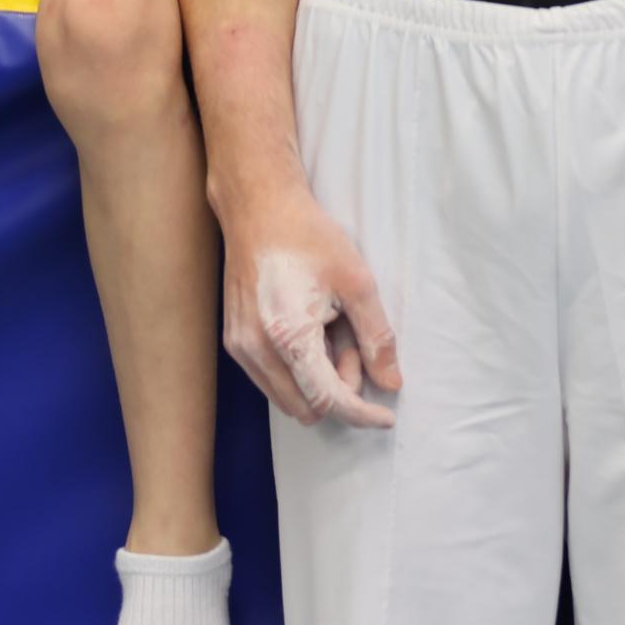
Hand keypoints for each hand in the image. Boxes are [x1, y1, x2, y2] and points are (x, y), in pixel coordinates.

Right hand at [218, 181, 399, 428]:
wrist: (258, 207)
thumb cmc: (308, 237)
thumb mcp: (357, 282)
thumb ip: (376, 337)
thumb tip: (390, 383)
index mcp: (288, 335)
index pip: (328, 400)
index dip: (361, 414)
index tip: (386, 416)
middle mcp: (256, 349)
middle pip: (307, 407)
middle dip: (339, 391)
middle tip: (354, 348)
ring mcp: (240, 348)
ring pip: (287, 398)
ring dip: (317, 383)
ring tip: (331, 335)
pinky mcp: (234, 342)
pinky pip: (271, 380)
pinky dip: (297, 372)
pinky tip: (310, 333)